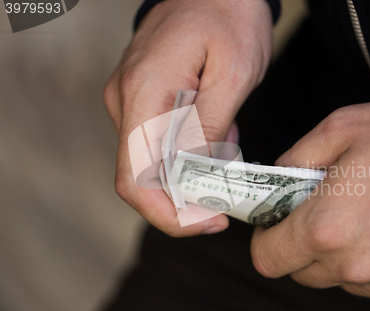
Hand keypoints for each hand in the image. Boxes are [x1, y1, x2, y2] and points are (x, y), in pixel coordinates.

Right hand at [104, 0, 272, 235]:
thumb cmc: (228, 17)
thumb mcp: (234, 72)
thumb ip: (208, 127)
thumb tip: (191, 177)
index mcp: (143, 92)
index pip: (135, 179)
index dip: (168, 214)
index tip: (208, 221)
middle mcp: (125, 101)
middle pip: (142, 178)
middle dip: (187, 196)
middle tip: (230, 183)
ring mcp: (129, 101)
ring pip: (153, 163)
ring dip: (193, 169)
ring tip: (230, 135)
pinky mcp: (140, 101)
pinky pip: (158, 144)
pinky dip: (190, 151)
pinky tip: (218, 126)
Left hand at [251, 94, 369, 305]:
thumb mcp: (338, 129)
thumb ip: (294, 160)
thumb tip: (276, 180)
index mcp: (325, 228)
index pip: (268, 259)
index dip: (267, 239)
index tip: (276, 224)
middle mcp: (354, 266)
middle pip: (303, 273)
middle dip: (303, 247)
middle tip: (323, 214)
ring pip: (342, 280)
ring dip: (343, 257)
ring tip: (368, 218)